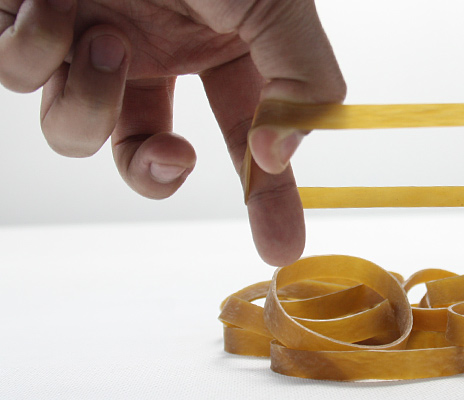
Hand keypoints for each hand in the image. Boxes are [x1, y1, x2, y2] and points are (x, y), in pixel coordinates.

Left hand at [0, 0, 345, 265]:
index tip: (281, 244)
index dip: (267, 194)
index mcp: (219, 46)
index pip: (249, 137)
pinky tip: (57, 6)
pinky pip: (15, 76)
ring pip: (72, 130)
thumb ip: (302, 81)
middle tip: (171, 160)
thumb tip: (277, 157)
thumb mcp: (275, 2)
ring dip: (88, 97)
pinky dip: (33, 51)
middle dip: (156, 175)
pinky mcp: (28, 22)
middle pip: (148, 152)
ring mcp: (87, 40)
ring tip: (107, 39)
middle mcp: (154, 51)